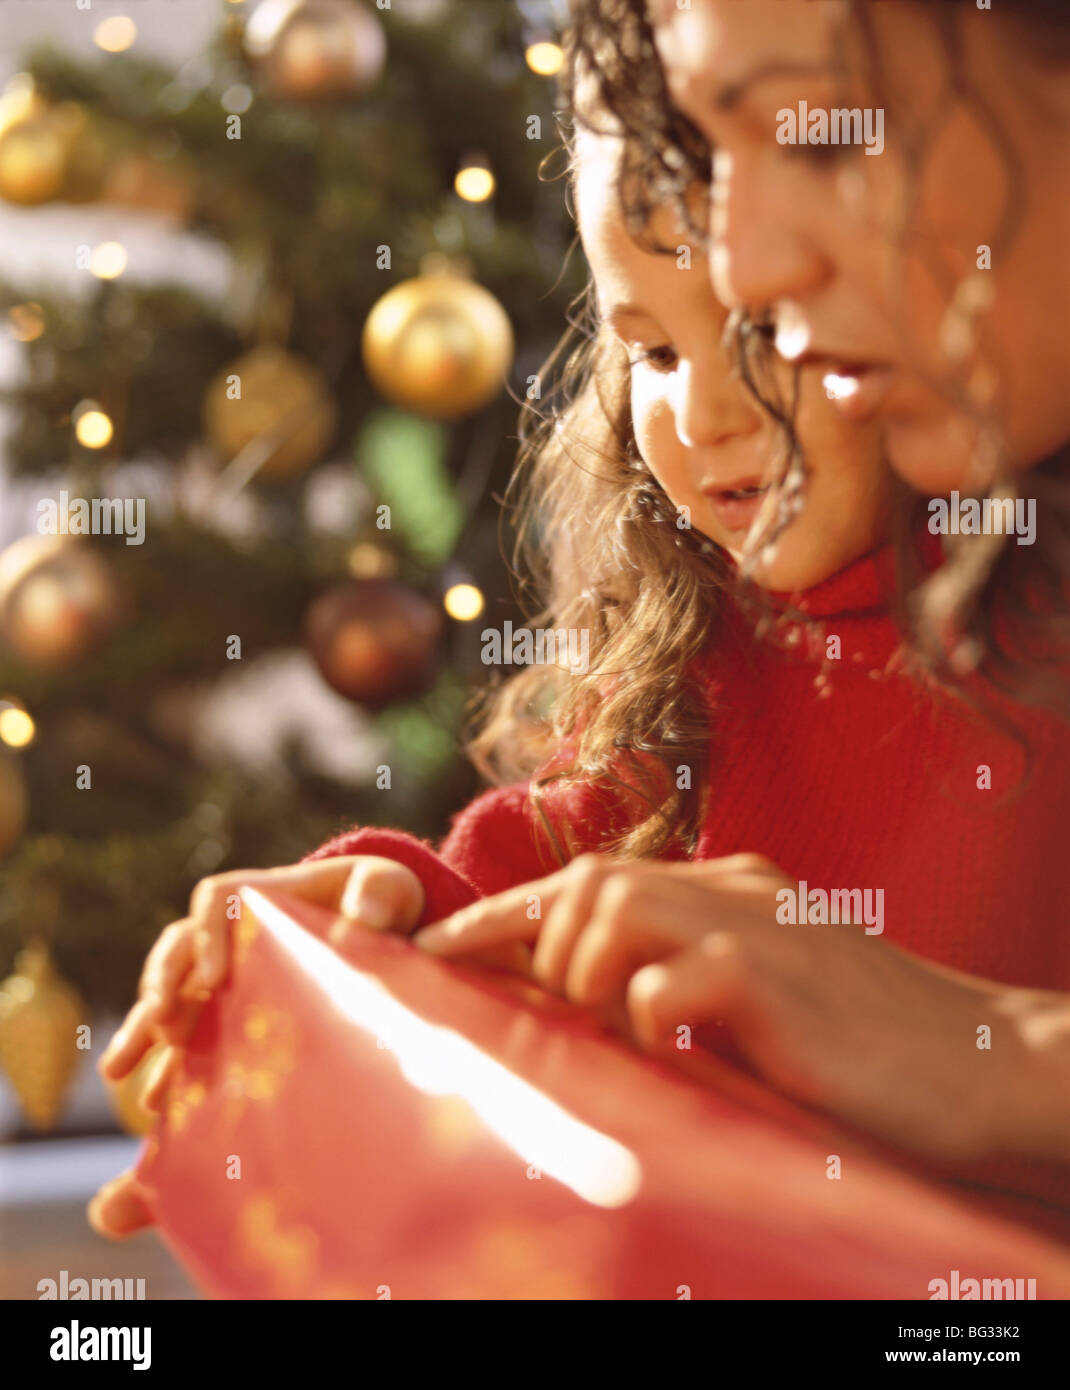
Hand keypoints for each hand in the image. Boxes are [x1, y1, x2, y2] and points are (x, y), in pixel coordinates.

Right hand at [99, 855, 423, 1086]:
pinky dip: (167, 1068)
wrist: (386, 933)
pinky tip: (154, 1106)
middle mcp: (235, 935)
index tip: (216, 976)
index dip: (209, 930)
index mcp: (267, 897)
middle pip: (179, 949)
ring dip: (143, 1029)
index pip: (219, 897)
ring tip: (117, 1070)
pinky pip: (190, 1040)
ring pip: (171, 997)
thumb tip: (362, 917)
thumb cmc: (381, 901)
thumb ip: (380, 893)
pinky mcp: (233, 1017)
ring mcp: (229, 977)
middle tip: (163, 1026)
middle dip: (161, 985)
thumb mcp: (389, 888)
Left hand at [414, 853, 1040, 1167]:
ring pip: (612, 905)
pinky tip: (670, 1047)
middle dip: (530, 941)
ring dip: (582, 973)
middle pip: (588, 879)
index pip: (589, 880)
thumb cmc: (865, 1041)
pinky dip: (643, 1013)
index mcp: (728, 890)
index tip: (438, 952)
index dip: (505, 915)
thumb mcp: (762, 994)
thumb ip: (686, 977)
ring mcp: (754, 926)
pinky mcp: (774, 978)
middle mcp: (733, 890)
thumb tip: (586, 1003)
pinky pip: (668, 980)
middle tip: (526, 1007)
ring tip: (609, 1029)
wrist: (981, 1060)